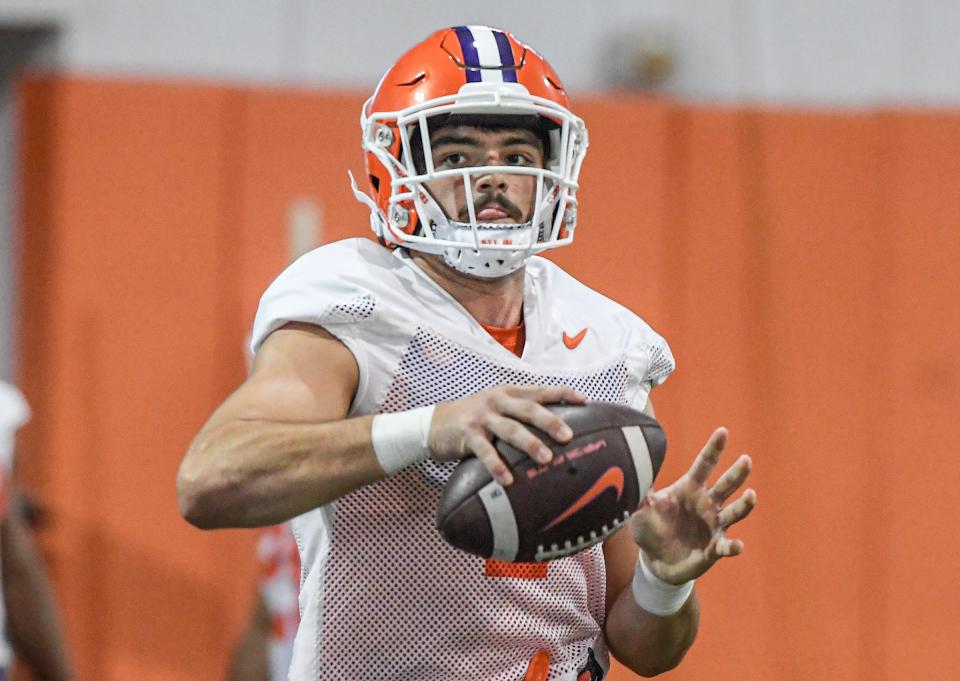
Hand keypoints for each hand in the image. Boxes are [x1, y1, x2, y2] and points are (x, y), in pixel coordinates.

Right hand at [428, 385, 585, 485]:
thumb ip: (521, 412)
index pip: (540, 390)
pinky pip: (484, 451)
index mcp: (508, 392)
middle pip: (528, 409)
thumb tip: (557, 428)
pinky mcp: (468, 434)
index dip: (563, 393)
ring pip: (510, 429)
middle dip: (550, 421)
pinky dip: (496, 466)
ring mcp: (482, 417)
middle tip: (568, 436)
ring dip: (529, 444)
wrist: (434, 423)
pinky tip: (507, 480)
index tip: (585, 401)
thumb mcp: (497, 406)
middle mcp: (497, 400)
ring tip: (546, 458)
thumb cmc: (475, 417)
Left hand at [629, 427, 755, 583]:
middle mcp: (706, 504)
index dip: (713, 449)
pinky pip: (726, 546)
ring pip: (734, 512)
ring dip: (744, 505)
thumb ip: (639, 496)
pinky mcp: (714, 549)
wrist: (655, 560)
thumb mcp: (640, 511)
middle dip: (736, 473)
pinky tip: (738, 545)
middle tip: (746, 460)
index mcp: (690, 488)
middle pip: (725, 485)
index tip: (723, 431)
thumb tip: (628, 476)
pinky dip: (732, 546)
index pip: (703, 465)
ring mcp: (713, 525)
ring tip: (751, 496)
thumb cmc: (650, 528)